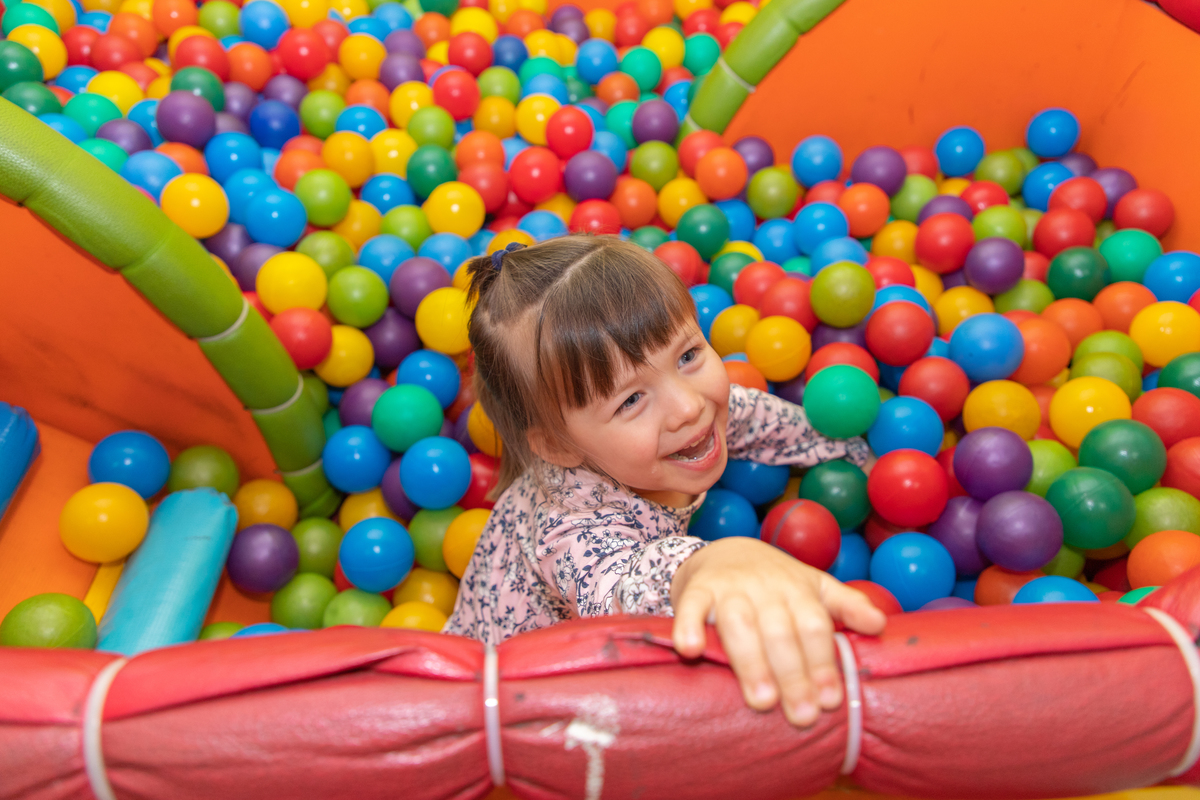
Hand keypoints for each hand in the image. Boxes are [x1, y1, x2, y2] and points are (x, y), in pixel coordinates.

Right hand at [670, 538, 886, 726]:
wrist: (724, 549)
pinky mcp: (696, 589)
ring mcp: (729, 587)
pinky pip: (690, 606)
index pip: (814, 626)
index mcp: (797, 589)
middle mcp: (765, 586)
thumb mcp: (813, 587)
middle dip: (793, 674)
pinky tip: (691, 650)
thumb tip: (880, 625)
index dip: (823, 662)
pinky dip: (687, 626)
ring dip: (750, 662)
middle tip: (802, 715)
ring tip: (762, 701)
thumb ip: (845, 605)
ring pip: (740, 623)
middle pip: (781, 631)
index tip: (830, 699)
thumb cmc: (775, 580)